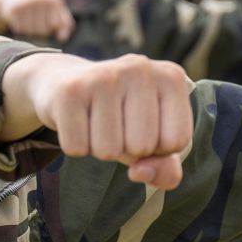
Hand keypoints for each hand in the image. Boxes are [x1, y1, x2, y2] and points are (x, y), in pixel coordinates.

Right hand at [0, 0, 74, 41]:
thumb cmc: (41, 11)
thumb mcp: (57, 14)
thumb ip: (65, 26)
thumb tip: (62, 38)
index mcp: (55, 0)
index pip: (56, 26)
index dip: (51, 28)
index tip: (47, 20)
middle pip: (43, 31)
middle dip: (40, 32)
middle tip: (36, 21)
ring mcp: (28, 3)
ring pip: (31, 33)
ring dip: (29, 32)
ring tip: (28, 20)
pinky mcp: (15, 9)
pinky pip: (20, 31)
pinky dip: (20, 30)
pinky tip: (20, 20)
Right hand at [2, 51, 193, 188]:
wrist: (65, 82)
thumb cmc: (119, 116)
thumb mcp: (151, 140)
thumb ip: (164, 169)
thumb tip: (140, 173)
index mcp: (171, 78)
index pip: (176, 141)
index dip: (157, 148)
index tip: (142, 126)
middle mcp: (141, 68)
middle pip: (142, 146)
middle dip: (126, 149)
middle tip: (115, 124)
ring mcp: (104, 76)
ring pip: (108, 151)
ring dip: (99, 148)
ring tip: (95, 121)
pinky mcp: (70, 90)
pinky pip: (77, 148)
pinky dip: (75, 145)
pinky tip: (76, 119)